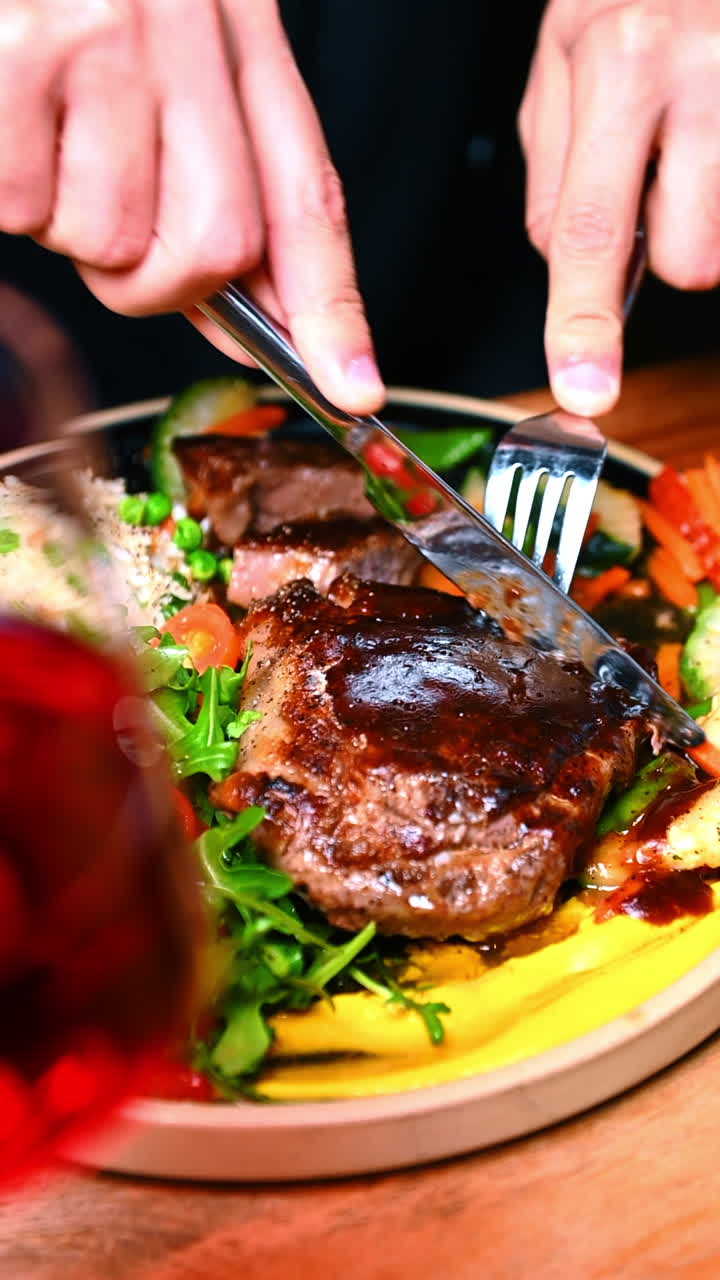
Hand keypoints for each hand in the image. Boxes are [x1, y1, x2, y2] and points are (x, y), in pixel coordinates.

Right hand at [0, 0, 383, 414]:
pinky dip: (13, 200)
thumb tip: (243, 324)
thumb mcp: (163, 56)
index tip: (354, 387)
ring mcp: (105, 33)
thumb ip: (214, 181)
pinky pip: (27, 206)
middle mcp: (186, 20)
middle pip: (220, 244)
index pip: (307, 193)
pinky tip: (12, 131)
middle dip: (160, 281)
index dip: (333, 306)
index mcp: (238, 22)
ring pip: (115, 239)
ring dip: (71, 226)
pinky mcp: (22, 50)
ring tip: (48, 147)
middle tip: (111, 232)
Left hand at [520, 0, 719, 415]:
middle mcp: (702, 77)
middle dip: (671, 247)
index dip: (584, 322)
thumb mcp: (566, 47)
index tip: (586, 387)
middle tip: (668, 175)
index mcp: (622, 62)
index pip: (590, 230)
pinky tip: (717, 138)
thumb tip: (561, 263)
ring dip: (709, 216)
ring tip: (699, 142)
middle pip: (687, 259)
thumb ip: (556, 164)